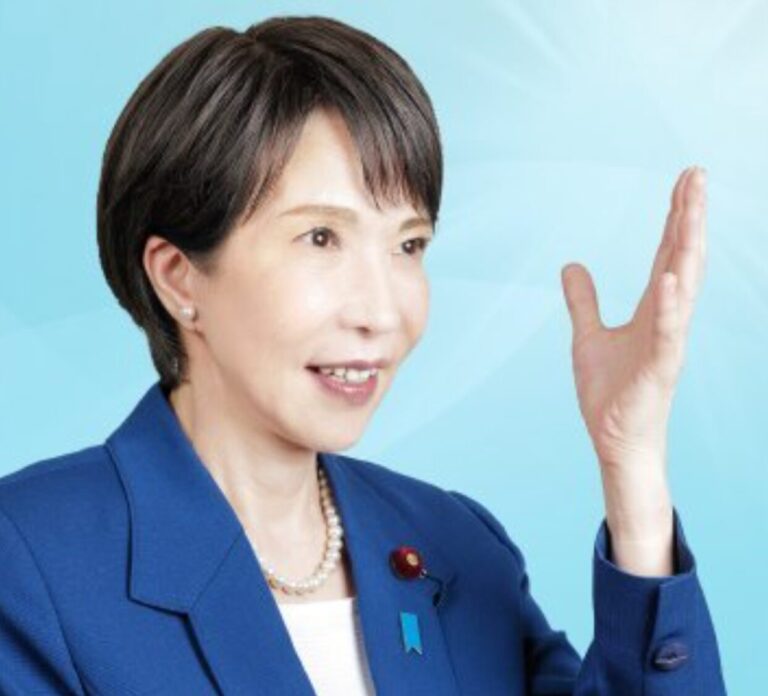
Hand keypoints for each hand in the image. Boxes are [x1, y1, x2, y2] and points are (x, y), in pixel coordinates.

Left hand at [560, 166, 706, 564]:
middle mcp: (667, 319)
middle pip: (682, 258)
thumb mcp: (588, 337)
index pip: (667, 254)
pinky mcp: (659, 367)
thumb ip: (584, 302)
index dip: (675, 218)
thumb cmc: (611, 393)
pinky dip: (670, 304)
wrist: (617, 440)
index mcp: (654, 310)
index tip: (684, 182)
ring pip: (684, 286)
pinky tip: (672, 277)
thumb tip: (571, 266)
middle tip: (696, 175)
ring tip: (691, 206)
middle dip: (689, 217)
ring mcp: (668, 342)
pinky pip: (667, 331)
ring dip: (687, 246)